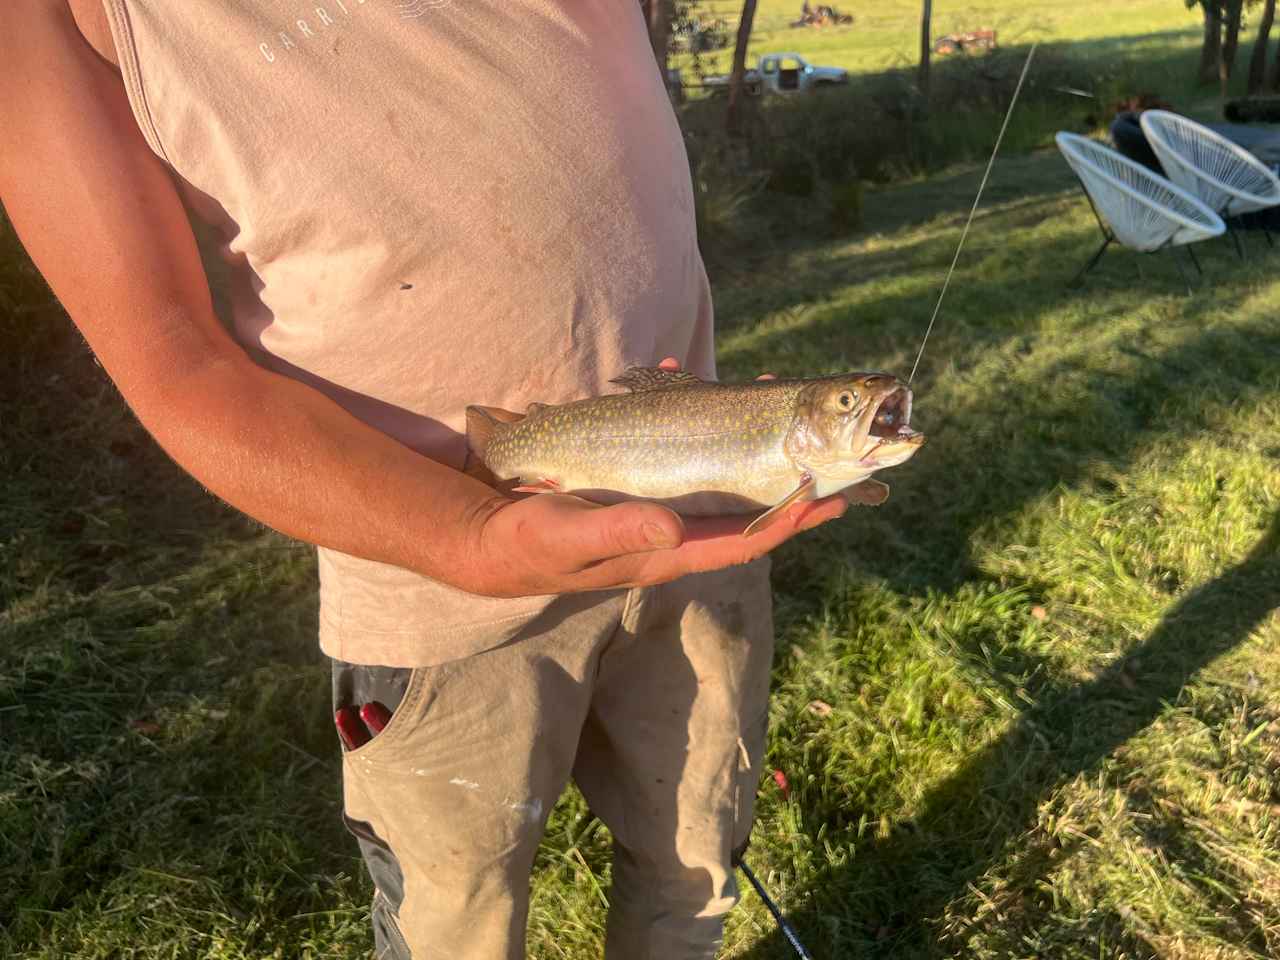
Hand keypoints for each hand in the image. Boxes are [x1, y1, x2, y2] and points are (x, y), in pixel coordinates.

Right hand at [451, 355, 847, 597]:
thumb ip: (618, 531)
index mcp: (661, 553)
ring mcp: (649, 505)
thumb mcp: (565, 537)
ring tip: (764, 393)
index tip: (830, 500)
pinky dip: (680, 408)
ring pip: (711, 471)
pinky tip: (675, 373)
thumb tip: (675, 528)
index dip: (788, 522)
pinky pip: (671, 446)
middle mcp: (665, 531)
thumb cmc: (522, 542)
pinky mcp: (628, 481)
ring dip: (740, 436)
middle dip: (780, 475)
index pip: (740, 541)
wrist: (480, 532)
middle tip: (817, 441)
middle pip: (739, 504)